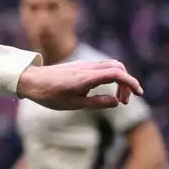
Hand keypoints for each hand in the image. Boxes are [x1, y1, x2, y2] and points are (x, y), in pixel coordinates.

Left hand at [17, 59, 142, 111]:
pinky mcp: (80, 66)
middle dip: (127, 83)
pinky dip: (111, 76)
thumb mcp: (73, 103)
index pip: (117, 74)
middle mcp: (88, 67)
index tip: (139, 94)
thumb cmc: (48, 94)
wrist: (30, 81)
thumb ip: (96, 102)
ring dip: (119, 79)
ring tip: (117, 98)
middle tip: (124, 101)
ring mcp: (84, 64)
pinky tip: (104, 89)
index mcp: (87, 77)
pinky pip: (102, 67)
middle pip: (118, 68)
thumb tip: (116, 102)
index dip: (131, 83)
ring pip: (111, 66)